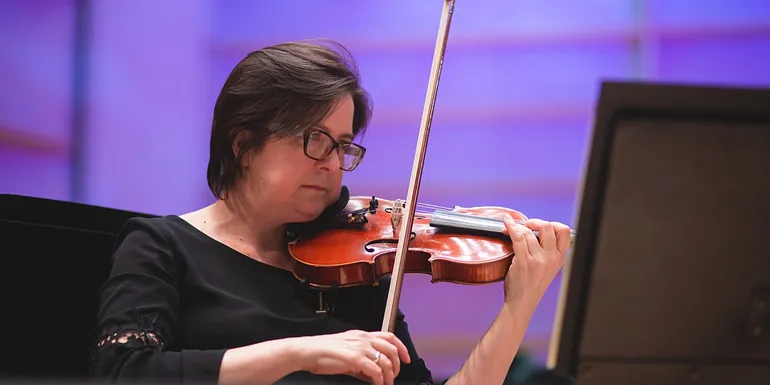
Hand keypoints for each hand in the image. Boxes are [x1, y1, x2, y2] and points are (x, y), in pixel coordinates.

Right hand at [295, 330, 411, 384]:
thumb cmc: (322, 353)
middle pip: (392, 349)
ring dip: (389, 376)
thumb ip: (361, 362)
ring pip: (386, 362)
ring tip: (386, 384)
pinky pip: (375, 371)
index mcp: (362, 335)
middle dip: (397, 365)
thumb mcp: (346, 353)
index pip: (389, 336)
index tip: (407, 359)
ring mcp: (360, 348)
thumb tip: (372, 374)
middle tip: (394, 376)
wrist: (307, 352)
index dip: (401, 347)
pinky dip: (380, 380)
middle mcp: (363, 338)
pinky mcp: (354, 358)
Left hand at [502, 216, 570, 309]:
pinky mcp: (524, 262)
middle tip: (525, 226)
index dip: (552, 223)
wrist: (523, 302)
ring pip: (528, 232)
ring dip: (517, 227)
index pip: (564, 231)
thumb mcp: (549, 267)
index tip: (540, 226)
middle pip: (547, 226)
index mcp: (560, 257)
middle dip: (534, 222)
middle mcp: (551, 257)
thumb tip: (535, 228)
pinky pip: (517, 237)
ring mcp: (538, 260)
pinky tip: (506, 224)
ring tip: (510, 229)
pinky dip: (510, 227)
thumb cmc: (532, 284)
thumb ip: (548, 250)